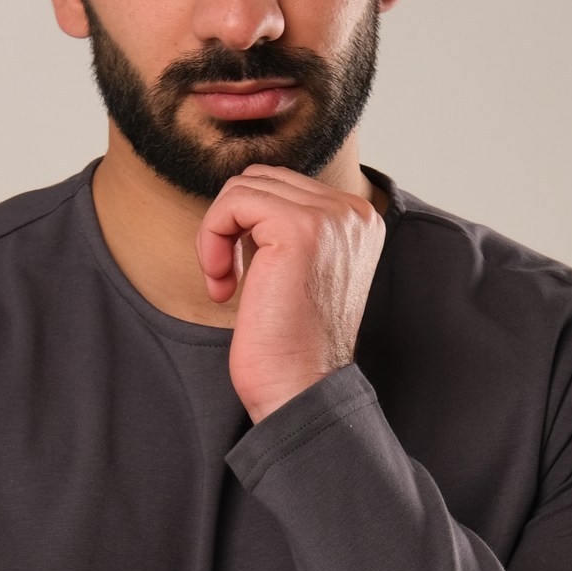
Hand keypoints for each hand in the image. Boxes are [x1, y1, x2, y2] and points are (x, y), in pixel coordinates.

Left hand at [196, 165, 384, 424]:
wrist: (301, 391)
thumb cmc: (291, 345)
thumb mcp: (298, 272)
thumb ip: (285, 228)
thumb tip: (242, 196)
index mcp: (359, 220)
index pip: (283, 186)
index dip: (248, 227)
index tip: (246, 278)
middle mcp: (353, 212)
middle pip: (262, 179)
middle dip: (232, 226)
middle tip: (228, 280)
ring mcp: (330, 217)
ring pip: (243, 187)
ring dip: (218, 235)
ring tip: (224, 283)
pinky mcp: (298, 228)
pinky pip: (232, 202)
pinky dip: (212, 238)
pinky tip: (222, 284)